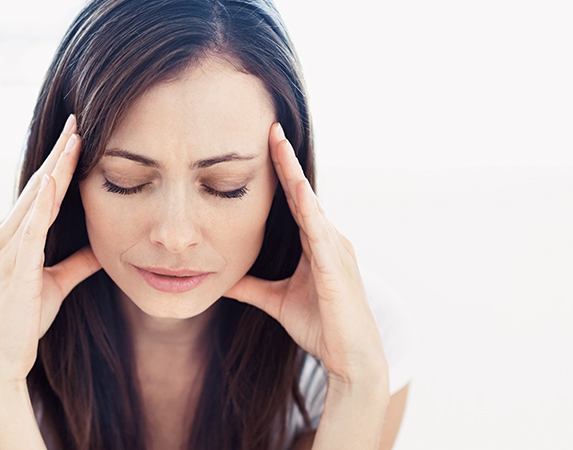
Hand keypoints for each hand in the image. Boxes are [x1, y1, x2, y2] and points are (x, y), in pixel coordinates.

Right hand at [0, 115, 101, 387]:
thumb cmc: (24, 321)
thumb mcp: (58, 285)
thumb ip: (77, 262)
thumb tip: (104, 247)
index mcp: (18, 238)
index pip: (44, 191)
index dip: (61, 162)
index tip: (79, 135)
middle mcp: (8, 236)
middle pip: (39, 184)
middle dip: (59, 152)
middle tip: (78, 119)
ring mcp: (7, 249)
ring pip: (35, 199)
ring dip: (55, 167)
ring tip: (73, 138)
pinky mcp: (14, 267)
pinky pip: (29, 228)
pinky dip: (41, 202)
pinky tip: (54, 180)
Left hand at [225, 123, 387, 387]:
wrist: (350, 358)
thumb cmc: (320, 327)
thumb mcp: (275, 301)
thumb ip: (251, 287)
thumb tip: (222, 279)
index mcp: (314, 243)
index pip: (294, 200)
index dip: (280, 172)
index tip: (266, 142)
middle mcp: (328, 238)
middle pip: (303, 192)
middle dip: (286, 160)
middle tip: (271, 128)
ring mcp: (335, 249)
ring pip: (311, 204)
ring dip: (295, 174)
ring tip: (279, 144)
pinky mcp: (336, 266)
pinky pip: (320, 230)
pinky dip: (308, 208)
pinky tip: (296, 188)